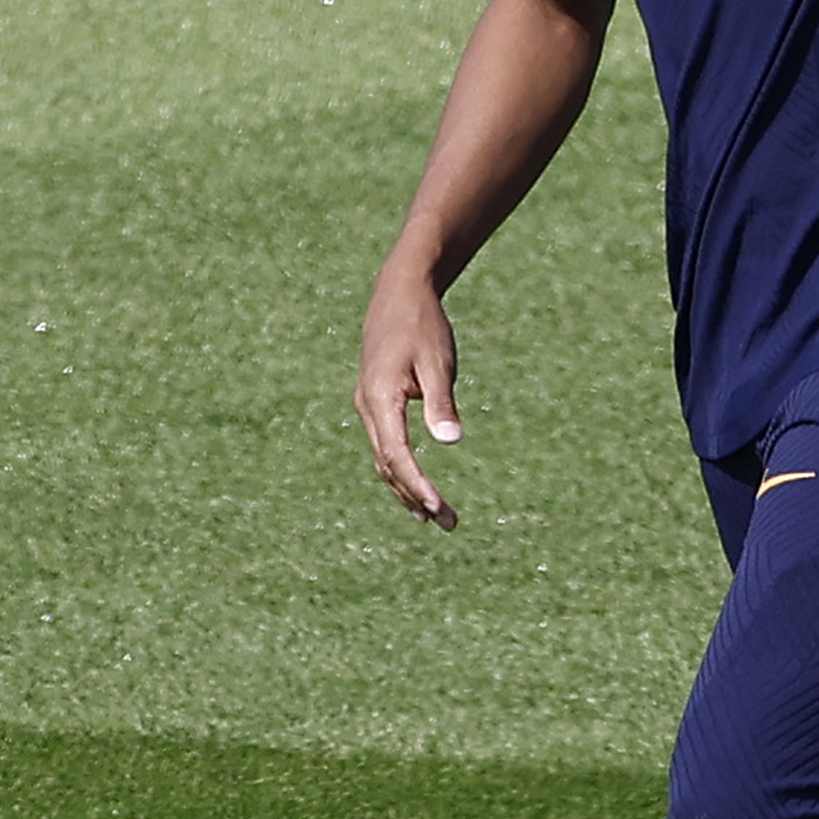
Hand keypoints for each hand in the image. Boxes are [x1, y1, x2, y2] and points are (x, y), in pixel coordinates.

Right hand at [355, 275, 464, 527]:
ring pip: (384, 459)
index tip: (438, 507)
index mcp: (380, 398)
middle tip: (449, 523)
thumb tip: (450, 441)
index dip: (417, 484)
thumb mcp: (438, 363)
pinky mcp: (375, 403)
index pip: (397, 454)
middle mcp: (368, 407)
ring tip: (433, 517)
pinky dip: (400, 470)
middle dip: (416, 497)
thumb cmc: (422, 325)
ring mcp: (368, 406)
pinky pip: (385, 446)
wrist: (398, 294)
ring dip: (406, 489)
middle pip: (388, 465)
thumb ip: (441, 403)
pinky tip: (417, 487)